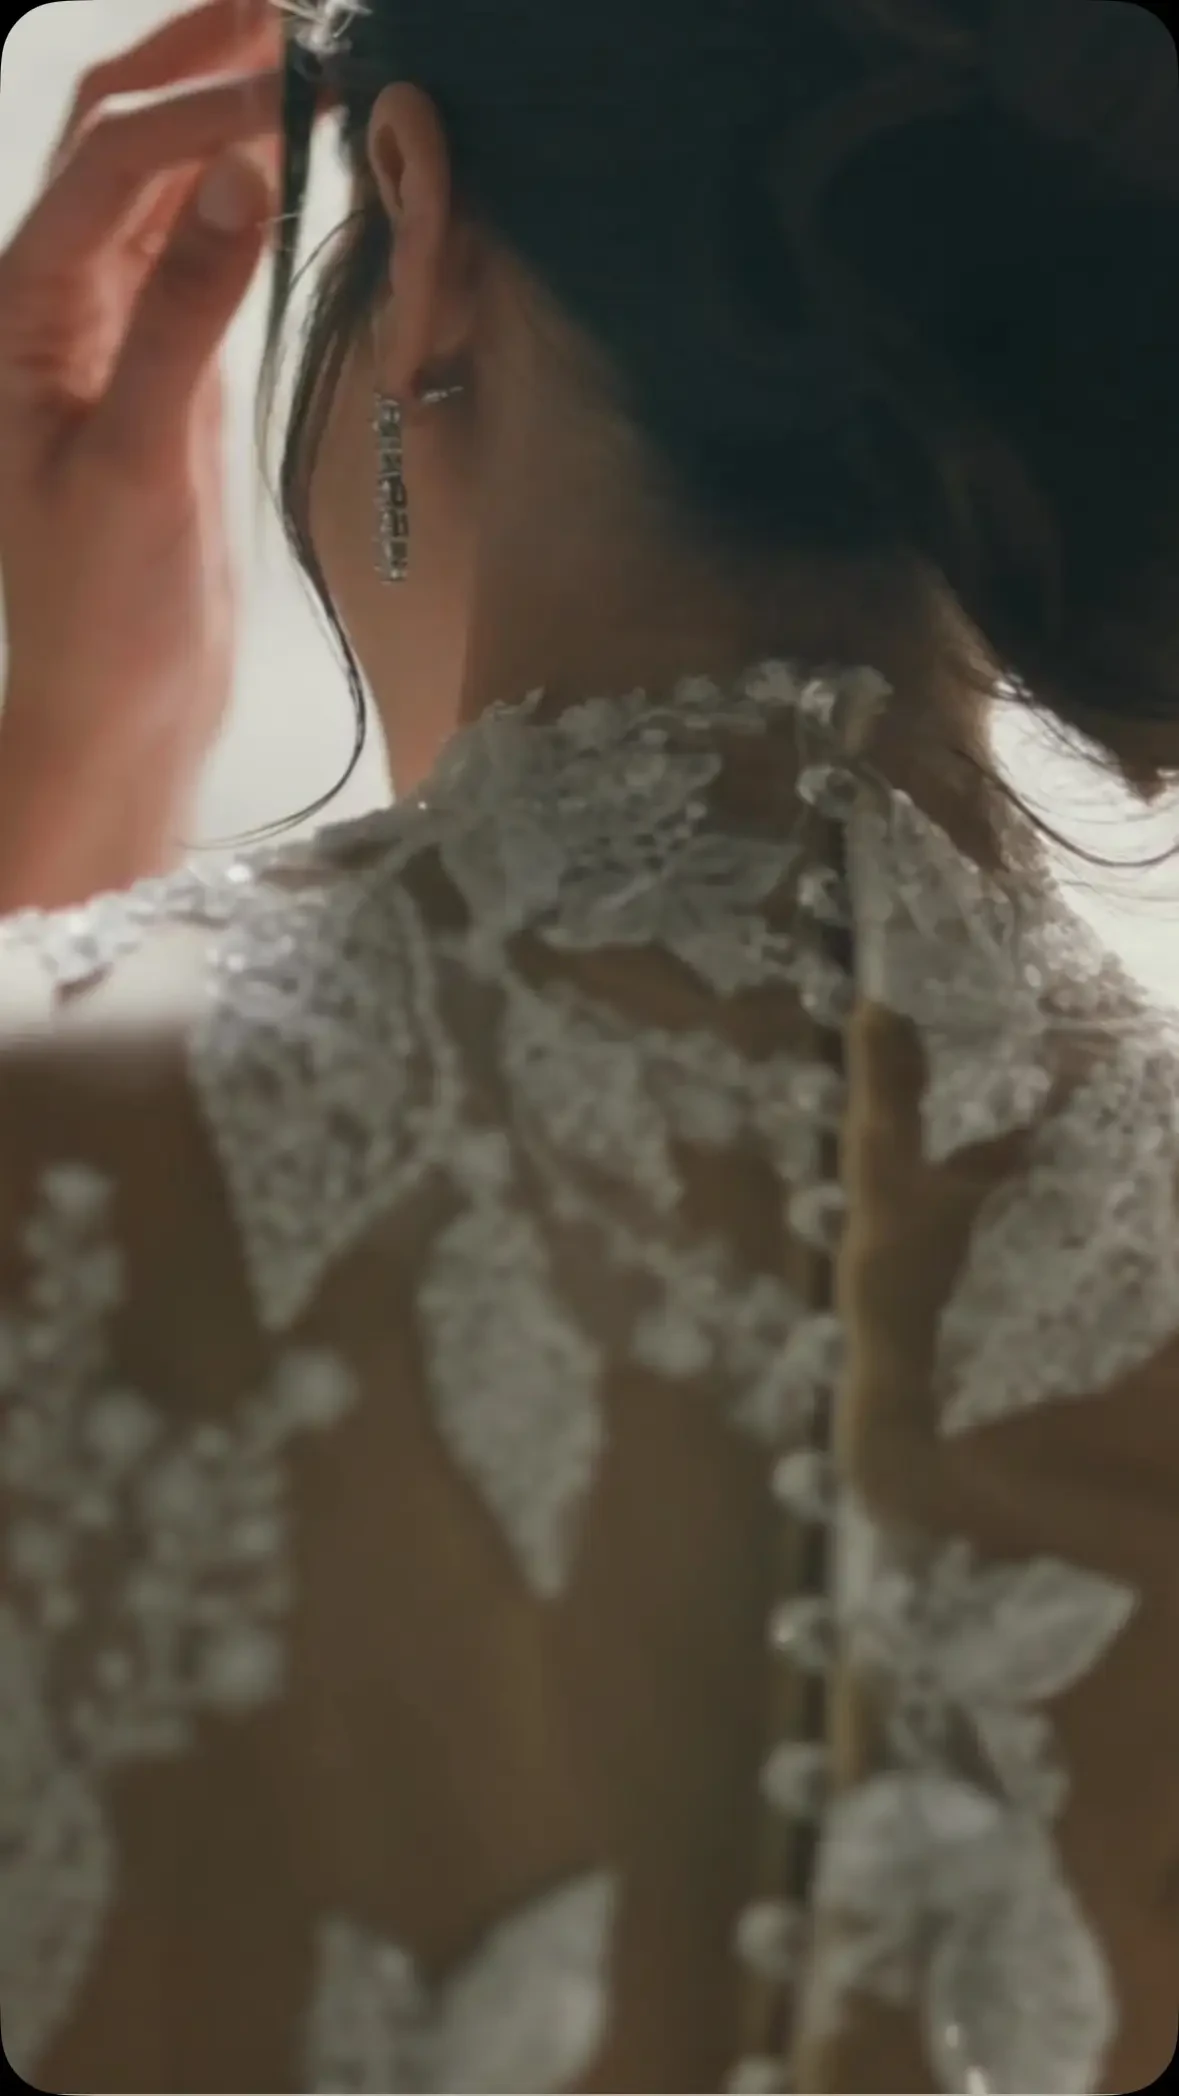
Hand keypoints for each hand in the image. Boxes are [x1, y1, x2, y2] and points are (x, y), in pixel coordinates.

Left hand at [0, 0, 284, 904]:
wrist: (117, 713)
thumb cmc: (102, 613)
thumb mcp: (140, 462)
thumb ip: (183, 316)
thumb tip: (239, 176)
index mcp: (21, 316)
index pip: (108, 165)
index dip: (195, 101)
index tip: (290, 64)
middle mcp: (56, 309)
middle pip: (112, 143)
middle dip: (188, 63)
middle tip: (281, 3)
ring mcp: (111, 339)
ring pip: (157, 193)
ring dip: (215, 119)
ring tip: (294, 56)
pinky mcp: (164, 380)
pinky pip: (196, 260)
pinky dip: (239, 203)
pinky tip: (287, 166)